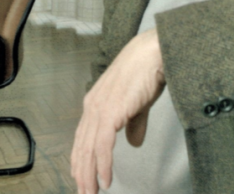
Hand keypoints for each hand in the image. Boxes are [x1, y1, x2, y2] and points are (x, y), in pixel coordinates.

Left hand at [70, 28, 165, 193]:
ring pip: (88, 150)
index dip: (81, 160)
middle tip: (83, 193)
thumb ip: (133, 123)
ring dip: (89, 175)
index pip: (82, 138)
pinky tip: (104, 180)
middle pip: (81, 147)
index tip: (81, 178)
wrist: (153, 53)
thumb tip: (133, 142)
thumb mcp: (137, 104)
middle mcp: (92, 107)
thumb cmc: (146, 72)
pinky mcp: (110, 113)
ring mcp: (99, 109)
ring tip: (91, 193)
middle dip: (81, 173)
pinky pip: (102, 146)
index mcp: (95, 103)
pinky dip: (102, 165)